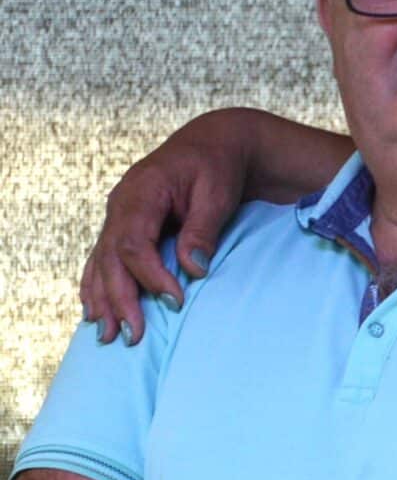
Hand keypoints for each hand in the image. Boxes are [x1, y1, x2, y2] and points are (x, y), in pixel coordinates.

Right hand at [78, 110, 260, 343]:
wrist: (213, 144)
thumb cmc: (218, 166)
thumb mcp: (217, 193)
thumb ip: (202, 229)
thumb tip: (193, 267)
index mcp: (140, 193)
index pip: (133, 245)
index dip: (151, 277)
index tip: (175, 302)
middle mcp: (121, 205)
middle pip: (110, 259)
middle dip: (119, 299)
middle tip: (132, 335)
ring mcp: (118, 215)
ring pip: (101, 262)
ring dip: (102, 299)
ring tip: (107, 334)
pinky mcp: (124, 225)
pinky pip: (103, 258)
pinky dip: (98, 285)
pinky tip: (95, 310)